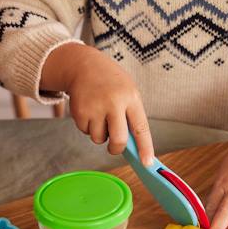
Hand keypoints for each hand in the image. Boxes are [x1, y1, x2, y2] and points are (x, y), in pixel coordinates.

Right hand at [40, 43, 153, 164]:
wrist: (84, 65)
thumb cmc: (111, 83)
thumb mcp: (128, 92)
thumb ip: (131, 116)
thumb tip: (131, 147)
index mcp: (131, 98)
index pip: (141, 128)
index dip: (145, 148)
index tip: (147, 163)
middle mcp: (113, 103)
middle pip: (118, 140)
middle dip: (116, 149)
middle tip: (114, 147)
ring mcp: (95, 107)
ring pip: (99, 138)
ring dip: (100, 134)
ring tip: (100, 115)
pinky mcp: (80, 111)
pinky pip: (85, 132)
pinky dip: (88, 127)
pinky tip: (89, 111)